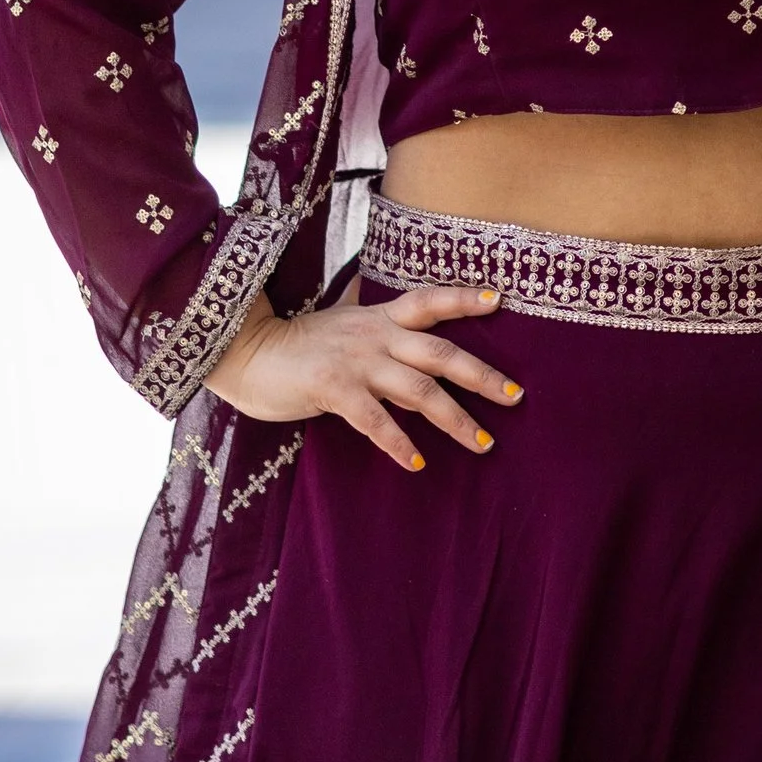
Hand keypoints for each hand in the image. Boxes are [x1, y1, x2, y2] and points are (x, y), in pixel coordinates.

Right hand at [205, 282, 519, 470]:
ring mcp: (355, 361)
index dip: (465, 298)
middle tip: (516, 396)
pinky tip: (417, 463)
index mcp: (378, 318)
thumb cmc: (296, 347)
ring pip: (419, 390)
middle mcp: (374, 335)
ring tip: (483, 444)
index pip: (429, 300)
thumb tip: (413, 349)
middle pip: (441, 352)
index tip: (500, 300)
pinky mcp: (333, 388)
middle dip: (482, 375)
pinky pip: (375, 420)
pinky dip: (399, 443)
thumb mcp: (342, 329)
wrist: (245, 352)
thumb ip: (377, 335)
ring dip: (456, 419)